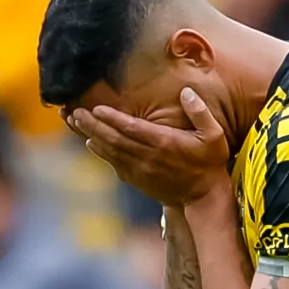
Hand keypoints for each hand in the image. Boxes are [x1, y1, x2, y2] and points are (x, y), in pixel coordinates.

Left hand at [70, 88, 234, 208]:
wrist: (202, 196)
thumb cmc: (210, 162)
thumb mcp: (214, 135)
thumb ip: (200, 112)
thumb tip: (186, 92)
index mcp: (164, 143)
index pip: (132, 129)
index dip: (112, 119)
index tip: (96, 108)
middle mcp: (148, 157)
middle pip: (114, 139)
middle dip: (92, 125)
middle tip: (74, 112)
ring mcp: (140, 170)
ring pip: (110, 151)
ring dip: (90, 136)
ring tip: (74, 121)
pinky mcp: (137, 179)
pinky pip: (114, 164)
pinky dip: (100, 153)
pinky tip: (89, 142)